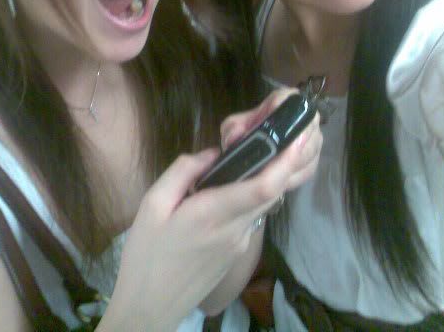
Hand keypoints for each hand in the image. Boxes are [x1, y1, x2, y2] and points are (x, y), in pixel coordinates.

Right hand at [100, 92, 321, 331]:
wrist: (149, 307)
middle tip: (284, 135)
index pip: (263, 188)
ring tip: (259, 153)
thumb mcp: (152, 204)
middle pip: (272, 192)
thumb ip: (183, 172)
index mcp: (212, 214)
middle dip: (284, 163)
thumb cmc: (146, 254)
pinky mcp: (239, 252)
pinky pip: (252, 216)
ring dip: (269, 178)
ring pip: (264, 204)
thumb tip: (213, 153)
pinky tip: (235, 187)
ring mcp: (241, 244)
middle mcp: (236, 229)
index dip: (285, 163)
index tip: (297, 139)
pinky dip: (253, 197)